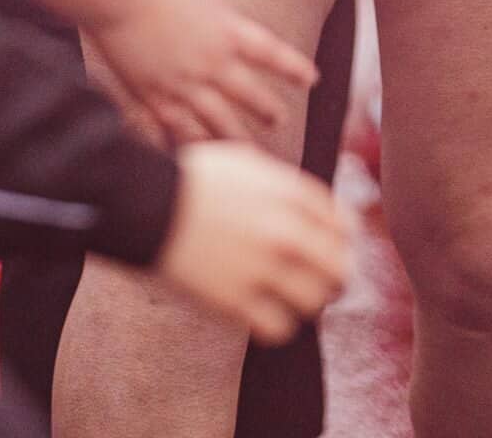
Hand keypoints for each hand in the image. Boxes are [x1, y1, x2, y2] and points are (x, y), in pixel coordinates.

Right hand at [88, 0, 316, 145]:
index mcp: (227, 31)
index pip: (271, 55)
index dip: (294, 68)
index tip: (311, 80)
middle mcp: (210, 64)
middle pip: (248, 96)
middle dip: (267, 110)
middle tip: (278, 121)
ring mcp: (181, 85)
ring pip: (217, 122)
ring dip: (237, 139)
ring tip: (248, 154)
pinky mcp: (152, 96)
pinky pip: (176, 130)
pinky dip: (189, 145)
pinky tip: (196, 157)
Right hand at [156, 141, 349, 341]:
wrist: (149, 203)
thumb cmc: (193, 179)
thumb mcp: (245, 163)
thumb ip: (284, 184)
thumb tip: (312, 208)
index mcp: (288, 193)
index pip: (342, 225)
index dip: (342, 240)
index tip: (333, 247)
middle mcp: (284, 231)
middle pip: (338, 267)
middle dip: (334, 275)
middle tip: (321, 281)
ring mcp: (263, 269)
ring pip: (314, 301)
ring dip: (306, 302)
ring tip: (289, 297)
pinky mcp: (238, 302)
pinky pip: (280, 328)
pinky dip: (277, 324)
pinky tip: (264, 313)